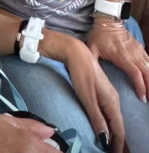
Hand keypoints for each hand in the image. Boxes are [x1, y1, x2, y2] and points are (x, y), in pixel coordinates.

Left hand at [42, 30, 123, 151]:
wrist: (76, 52)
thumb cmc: (80, 73)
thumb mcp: (87, 97)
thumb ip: (96, 118)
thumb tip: (106, 139)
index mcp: (112, 102)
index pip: (118, 129)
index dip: (117, 145)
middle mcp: (114, 99)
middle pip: (119, 126)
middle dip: (117, 142)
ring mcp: (109, 95)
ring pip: (115, 119)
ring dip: (113, 134)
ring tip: (110, 146)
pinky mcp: (103, 92)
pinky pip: (110, 112)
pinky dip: (109, 124)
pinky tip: (105, 128)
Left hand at [88, 19, 148, 102]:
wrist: (108, 20)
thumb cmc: (99, 35)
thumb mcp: (92, 47)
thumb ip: (91, 60)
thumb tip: (88, 75)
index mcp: (121, 56)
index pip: (135, 73)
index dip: (140, 86)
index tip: (142, 98)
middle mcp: (133, 54)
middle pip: (146, 73)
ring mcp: (138, 50)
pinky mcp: (140, 48)